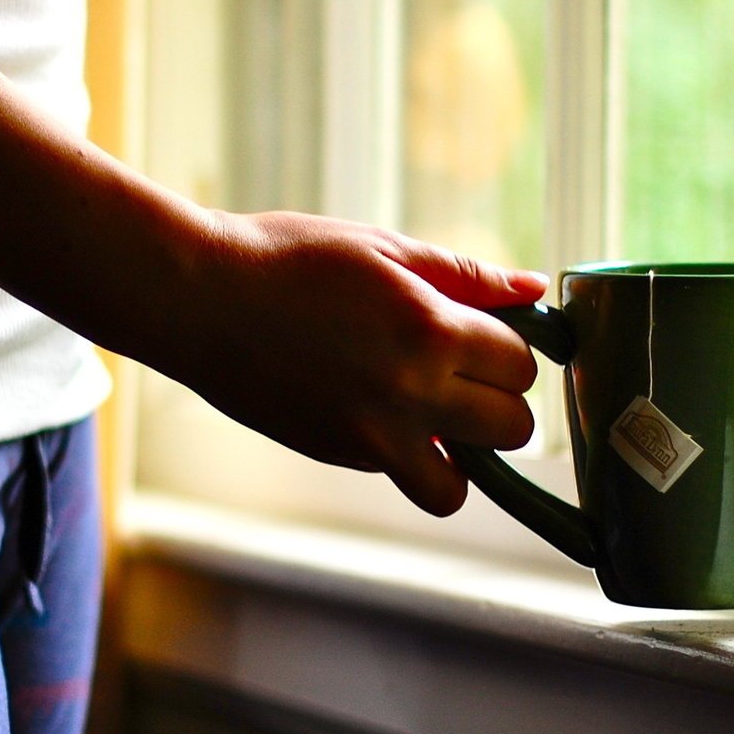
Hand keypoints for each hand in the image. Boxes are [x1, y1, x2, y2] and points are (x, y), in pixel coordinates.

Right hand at [164, 210, 546, 515]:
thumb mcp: (383, 248)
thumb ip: (465, 275)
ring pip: (459, 486)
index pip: (521, 366)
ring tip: (431, 414)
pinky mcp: (337, 455)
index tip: (485, 336)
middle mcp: (410, 394)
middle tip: (463, 373)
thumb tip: (533, 291)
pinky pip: (400, 476)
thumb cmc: (288, 257)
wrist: (199, 298)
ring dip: (459, 454)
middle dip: (498, 401)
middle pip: (512, 429)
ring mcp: (371, 436)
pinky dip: (403, 454)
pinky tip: (371, 404)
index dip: (510, 349)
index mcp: (430, 331)